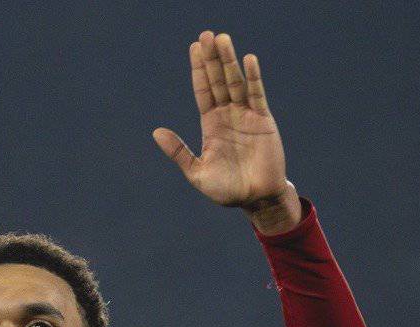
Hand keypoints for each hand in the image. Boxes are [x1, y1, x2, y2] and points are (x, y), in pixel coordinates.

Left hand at [153, 31, 300, 233]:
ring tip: (222, 38)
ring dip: (229, 61)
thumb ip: (179, 151)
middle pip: (218, 80)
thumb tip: (155, 131)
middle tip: (206, 34)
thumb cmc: (226, 190)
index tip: (194, 47)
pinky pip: (257, 95)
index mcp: (210, 125)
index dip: (198, 70)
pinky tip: (248, 59)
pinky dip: (253, 77)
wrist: (255, 200)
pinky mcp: (263, 121)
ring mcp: (246, 116)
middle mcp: (228, 115)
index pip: (203, 91)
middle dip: (212, 58)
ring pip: (235, 82)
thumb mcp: (197, 172)